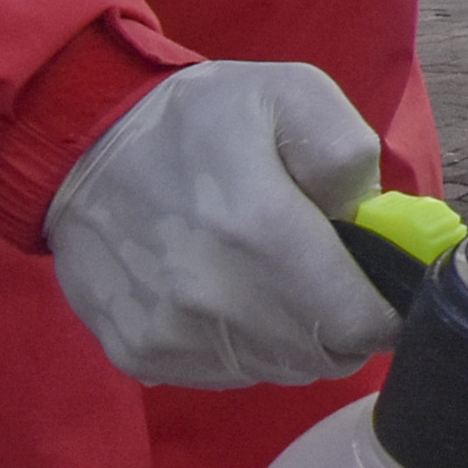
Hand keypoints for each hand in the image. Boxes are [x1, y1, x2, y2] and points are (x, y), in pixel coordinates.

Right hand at [45, 61, 402, 388]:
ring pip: (276, 370)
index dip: (385, 310)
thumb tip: (370, 223)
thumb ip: (349, 155)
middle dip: (342, 320)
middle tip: (328, 273)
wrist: (81, 145)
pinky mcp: (140, 356)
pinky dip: (244, 345)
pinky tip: (228, 292)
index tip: (380, 283)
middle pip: (322, 355)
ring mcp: (171, 336)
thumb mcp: (292, 94)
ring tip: (272, 277)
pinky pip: (226, 373)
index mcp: (260, 231)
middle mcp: (214, 299)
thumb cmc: (200, 117)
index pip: (358, 323)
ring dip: (293, 336)